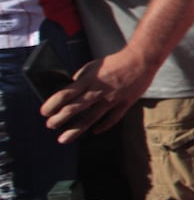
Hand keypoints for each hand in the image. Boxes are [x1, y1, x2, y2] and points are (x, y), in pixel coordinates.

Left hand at [40, 50, 156, 144]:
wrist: (142, 60)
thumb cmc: (116, 61)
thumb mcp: (93, 66)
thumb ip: (81, 79)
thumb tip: (71, 90)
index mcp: (90, 80)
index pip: (66, 94)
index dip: (53, 104)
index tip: (44, 112)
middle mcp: (99, 91)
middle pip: (75, 108)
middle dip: (60, 118)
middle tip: (50, 126)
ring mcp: (113, 99)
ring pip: (91, 117)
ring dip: (76, 129)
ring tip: (63, 139)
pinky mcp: (125, 103)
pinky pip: (113, 118)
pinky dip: (103, 126)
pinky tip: (95, 131)